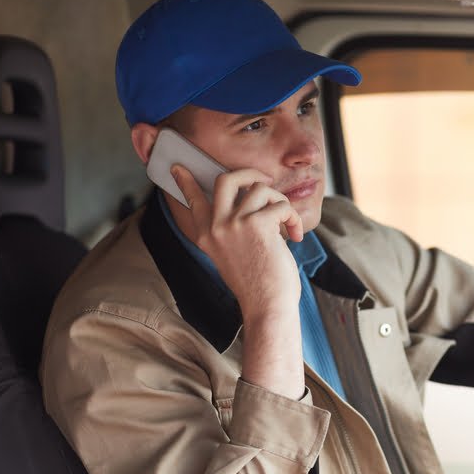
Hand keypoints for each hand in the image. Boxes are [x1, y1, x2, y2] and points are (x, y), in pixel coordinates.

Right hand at [172, 164, 303, 318]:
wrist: (266, 306)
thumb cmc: (257, 284)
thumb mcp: (231, 256)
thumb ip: (231, 231)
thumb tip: (248, 202)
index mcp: (205, 235)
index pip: (192, 200)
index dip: (185, 181)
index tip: (178, 167)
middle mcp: (215, 226)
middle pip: (225, 179)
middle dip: (249, 174)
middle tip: (266, 180)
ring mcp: (234, 223)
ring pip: (260, 189)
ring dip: (280, 202)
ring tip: (287, 223)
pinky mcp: (258, 224)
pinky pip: (281, 205)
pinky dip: (293, 218)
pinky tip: (296, 236)